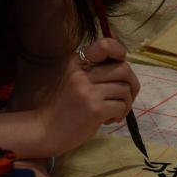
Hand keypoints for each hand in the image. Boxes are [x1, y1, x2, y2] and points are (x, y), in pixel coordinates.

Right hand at [37, 38, 139, 155]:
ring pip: (125, 89)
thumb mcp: (77, 80)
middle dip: (132, 84)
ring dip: (126, 103)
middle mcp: (82, 73)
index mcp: (77, 63)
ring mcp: (87, 91)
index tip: (120, 66)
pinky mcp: (94, 109)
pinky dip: (121, 114)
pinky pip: (121, 106)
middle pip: (123, 68)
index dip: (120, 52)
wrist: (45, 131)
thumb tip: (120, 49)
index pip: (105, 45)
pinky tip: (110, 119)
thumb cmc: (65, 106)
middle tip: (125, 97)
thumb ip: (96, 67)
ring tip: (115, 111)